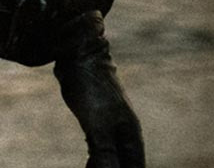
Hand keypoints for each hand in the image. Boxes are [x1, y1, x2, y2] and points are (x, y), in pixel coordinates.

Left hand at [53, 14, 145, 167]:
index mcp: (131, 135)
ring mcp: (111, 127)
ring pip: (111, 158)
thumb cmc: (91, 88)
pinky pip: (98, 149)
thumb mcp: (97, 124)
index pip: (135, 167)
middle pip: (124, 164)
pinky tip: (90, 164)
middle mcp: (125, 133)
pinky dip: (95, 160)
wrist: (78, 56)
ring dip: (106, 166)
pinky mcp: (96, 122)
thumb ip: (104, 152)